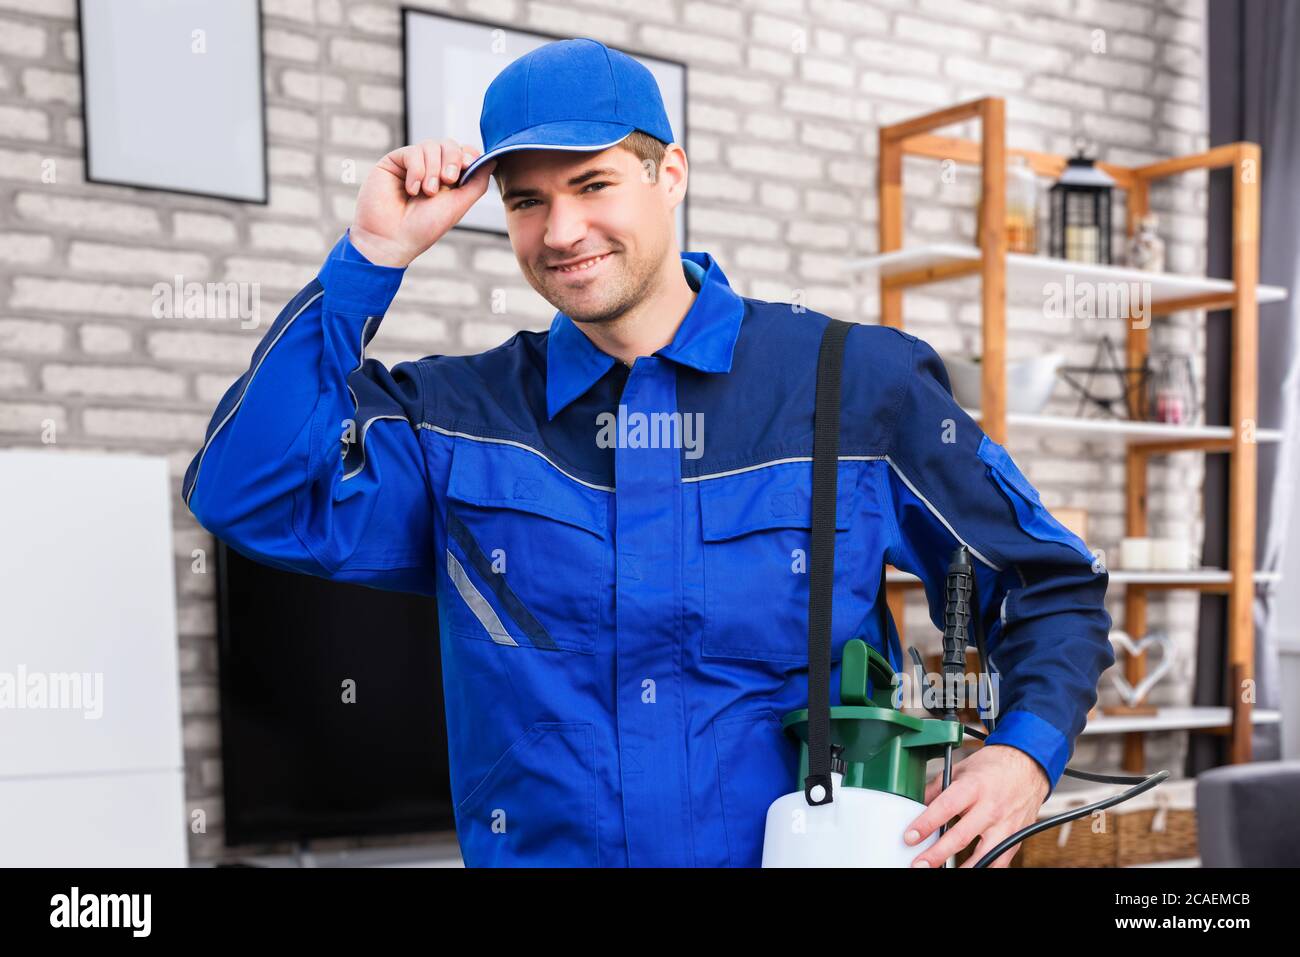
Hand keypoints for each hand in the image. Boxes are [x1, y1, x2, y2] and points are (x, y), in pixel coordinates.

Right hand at [350, 137, 496, 267]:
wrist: (392, 239)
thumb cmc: (424, 228)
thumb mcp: (458, 205)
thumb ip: (477, 182)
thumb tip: (493, 160)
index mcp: (448, 179)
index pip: (463, 153)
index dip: (468, 155)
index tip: (469, 166)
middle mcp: (431, 169)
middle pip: (449, 145)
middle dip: (452, 160)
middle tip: (448, 180)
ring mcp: (412, 164)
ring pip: (431, 146)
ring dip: (432, 169)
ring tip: (427, 192)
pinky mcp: (394, 162)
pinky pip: (412, 152)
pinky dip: (416, 170)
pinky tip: (412, 190)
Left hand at [903, 744, 1048, 867]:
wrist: (1029, 765)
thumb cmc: (993, 767)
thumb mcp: (961, 769)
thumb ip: (937, 788)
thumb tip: (917, 804)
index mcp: (974, 787)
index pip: (946, 807)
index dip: (926, 824)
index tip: (910, 837)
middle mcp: (990, 807)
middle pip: (960, 836)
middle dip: (937, 854)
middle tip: (918, 864)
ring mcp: (1005, 826)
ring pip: (982, 855)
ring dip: (961, 868)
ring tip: (940, 872)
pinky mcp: (1015, 838)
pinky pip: (999, 862)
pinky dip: (984, 867)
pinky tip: (968, 869)